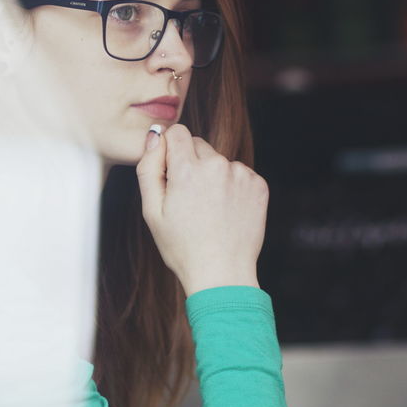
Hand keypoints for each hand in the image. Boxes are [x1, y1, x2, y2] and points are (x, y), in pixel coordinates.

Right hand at [134, 123, 267, 295]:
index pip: (177, 132)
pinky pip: (239, 174)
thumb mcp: (152, 211)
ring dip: (212, 176)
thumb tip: (155, 136)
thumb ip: (149, 167)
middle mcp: (217, 165)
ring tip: (209, 209)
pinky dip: (232, 186)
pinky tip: (226, 211)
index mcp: (187, 169)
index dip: (170, 151)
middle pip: (198, 145)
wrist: (222, 273)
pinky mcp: (258, 185)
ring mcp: (241, 175)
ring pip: (219, 161)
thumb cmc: (182, 247)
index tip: (170, 174)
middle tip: (188, 198)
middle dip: (190, 163)